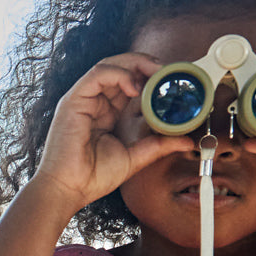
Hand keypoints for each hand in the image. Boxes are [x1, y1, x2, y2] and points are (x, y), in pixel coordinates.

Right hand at [34, 53, 193, 211]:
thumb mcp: (134, 158)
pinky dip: (118, 75)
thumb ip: (158, 146)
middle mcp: (95, 102)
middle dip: (145, 65)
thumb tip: (187, 142)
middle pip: (120, 69)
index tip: (172, 81)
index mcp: (107, 113)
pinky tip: (135, 86)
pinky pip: (97, 75)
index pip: (129, 85)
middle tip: (168, 70)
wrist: (69, 190)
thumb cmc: (93, 177)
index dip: (150, 78)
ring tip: (156, 73)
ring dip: (135, 64)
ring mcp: (83, 99)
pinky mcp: (73, 100)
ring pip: (109, 66)